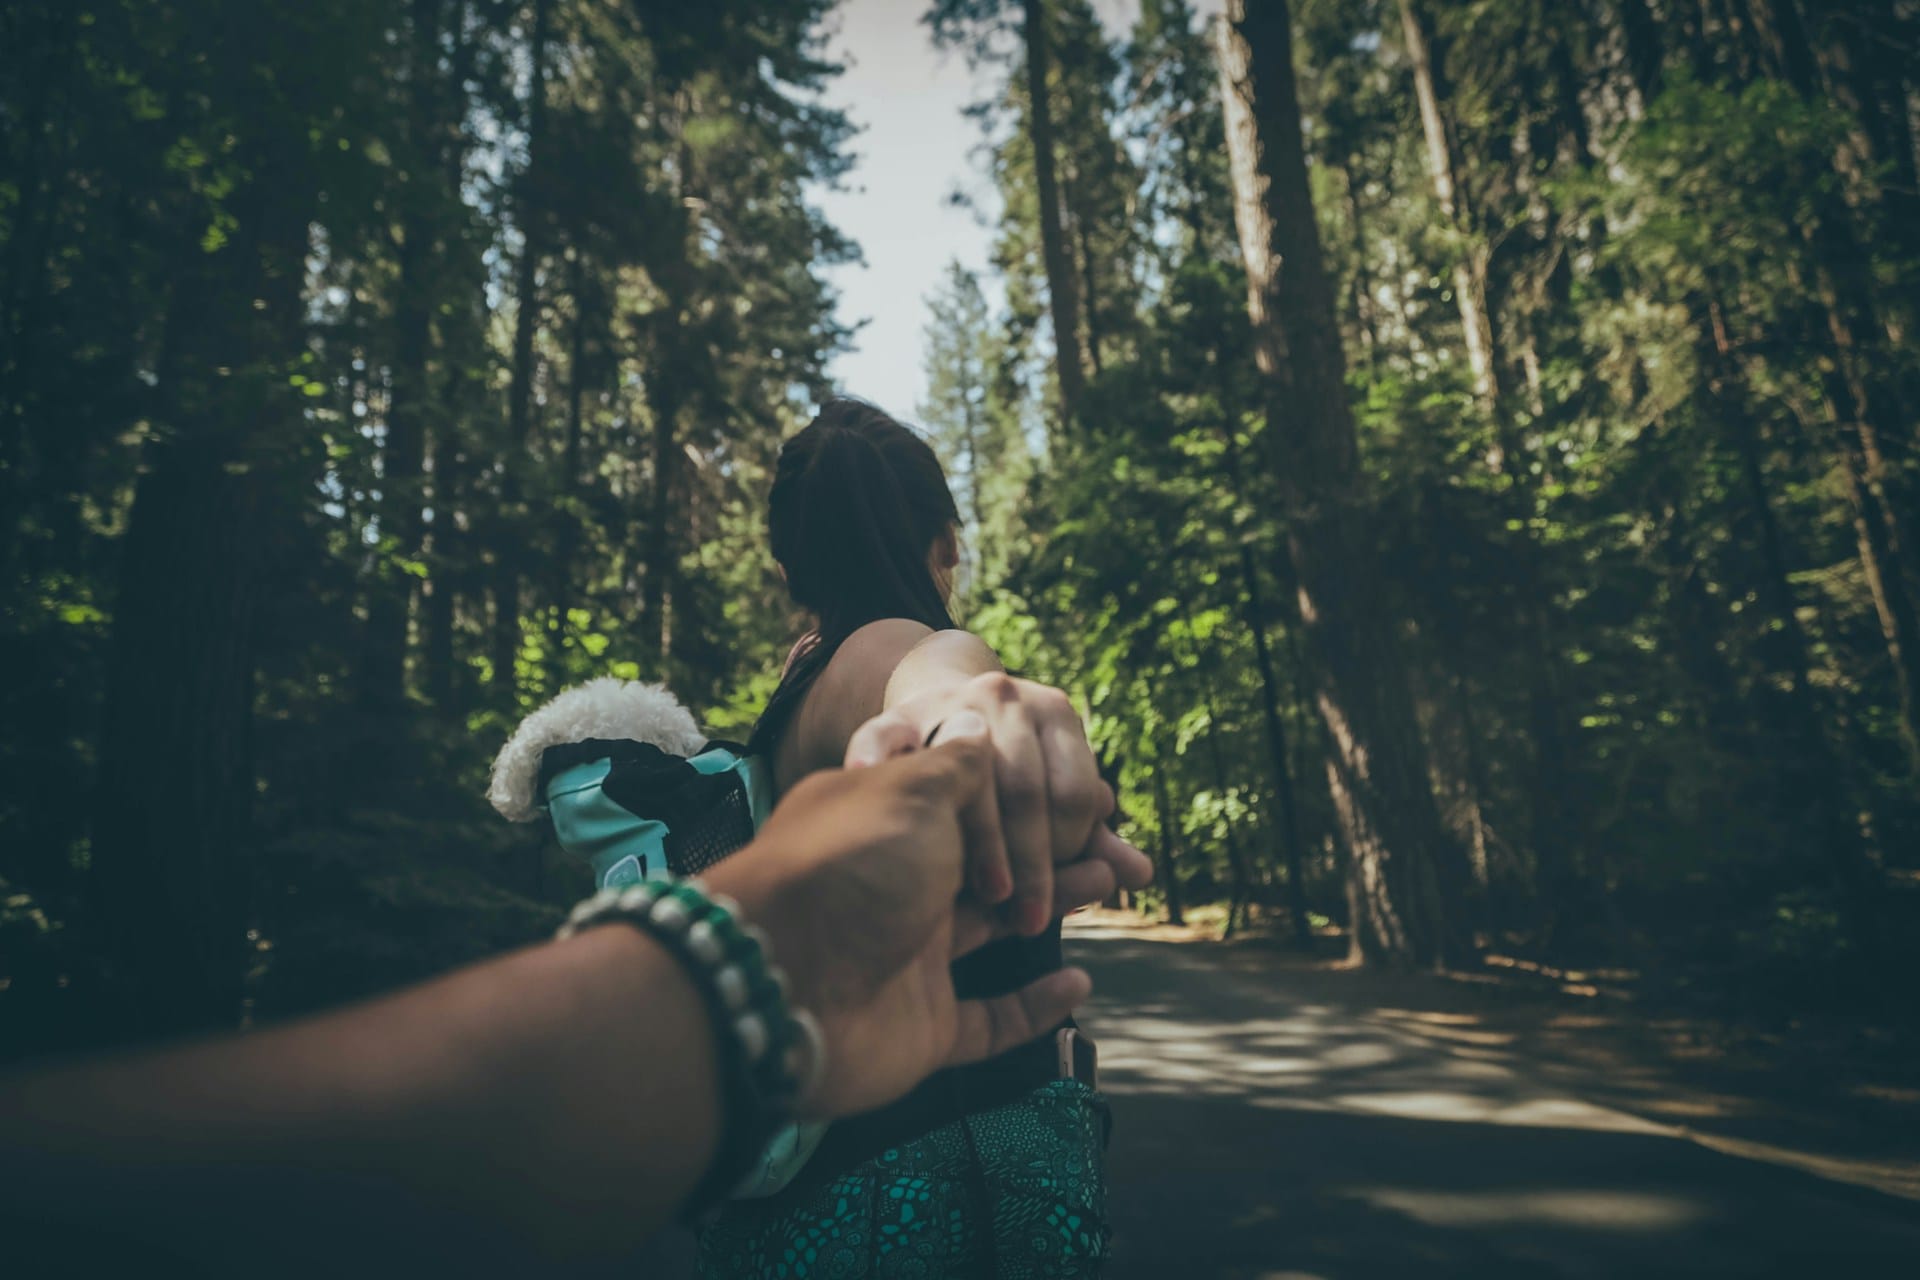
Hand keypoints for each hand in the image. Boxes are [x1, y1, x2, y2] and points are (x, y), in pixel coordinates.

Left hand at [706, 728, 1114, 1118]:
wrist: (782, 987)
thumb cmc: (844, 869)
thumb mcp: (906, 790)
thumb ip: (953, 765)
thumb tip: (975, 727)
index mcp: (887, 821)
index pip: (965, 798)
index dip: (1021, 794)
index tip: (1076, 790)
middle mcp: (896, 884)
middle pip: (988, 862)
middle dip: (1050, 850)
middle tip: (1107, 841)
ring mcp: (908, 956)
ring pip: (998, 928)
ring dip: (1056, 903)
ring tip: (1109, 884)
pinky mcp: (923, 1025)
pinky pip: (991, 1017)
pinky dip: (1035, 1005)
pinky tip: (1076, 984)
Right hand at [845, 672, 1154, 935]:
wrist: (948, 717)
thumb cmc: (1015, 778)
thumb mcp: (1054, 801)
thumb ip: (1091, 840)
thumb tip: (1140, 875)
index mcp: (1054, 712)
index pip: (1073, 793)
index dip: (1069, 854)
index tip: (1056, 897)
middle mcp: (1005, 697)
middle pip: (1024, 790)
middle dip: (1031, 864)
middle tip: (1029, 920)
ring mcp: (948, 704)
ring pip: (965, 774)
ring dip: (977, 840)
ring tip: (983, 895)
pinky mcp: (897, 717)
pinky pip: (883, 737)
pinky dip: (875, 756)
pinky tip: (870, 783)